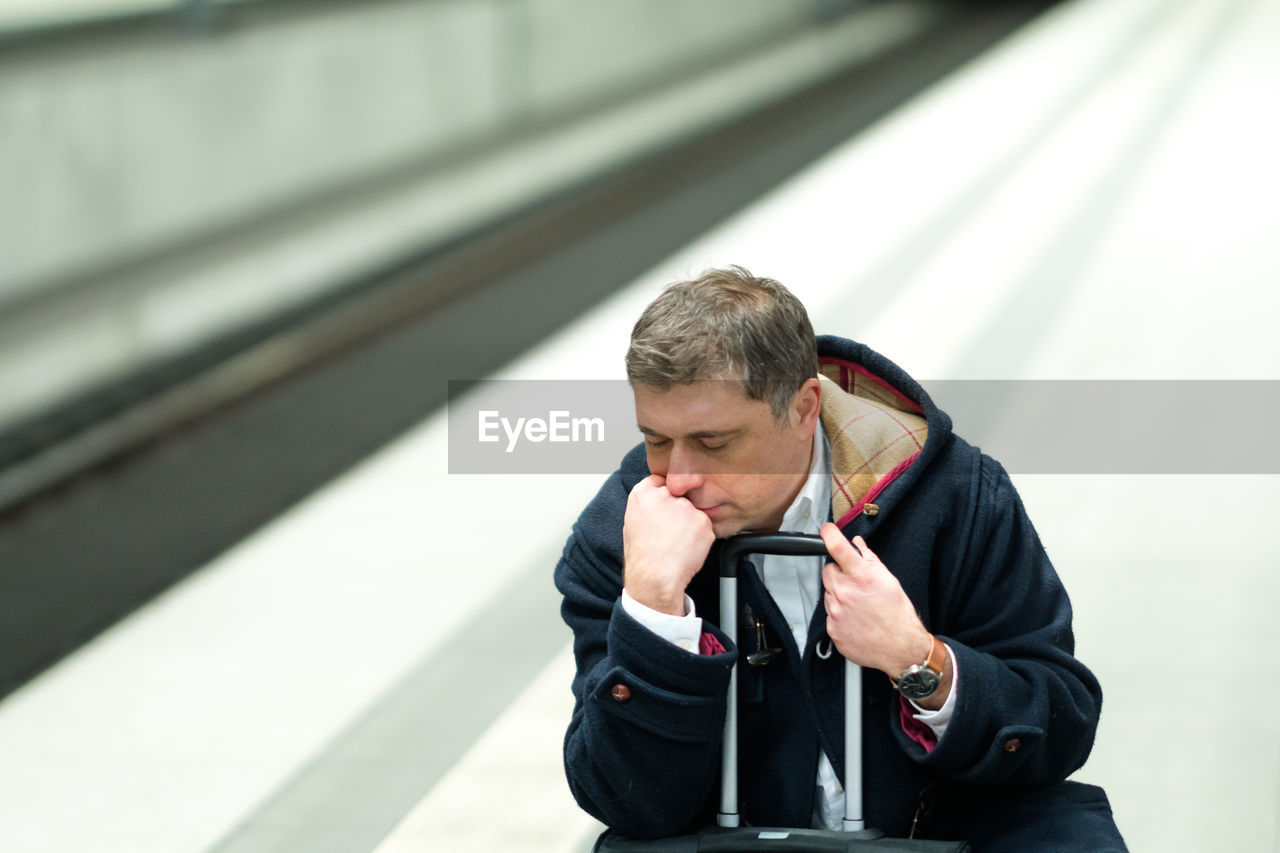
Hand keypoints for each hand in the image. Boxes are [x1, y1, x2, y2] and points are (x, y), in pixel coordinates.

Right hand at [623, 475, 715, 615]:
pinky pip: (704, 526)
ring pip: (693, 511)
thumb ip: (647, 504)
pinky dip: (700, 537)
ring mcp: (685, 507)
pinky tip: (687, 548)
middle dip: (679, 510)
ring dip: (690, 524)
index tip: (666, 507)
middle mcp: (664, 495)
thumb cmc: (642, 555)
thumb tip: (659, 500)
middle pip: (679, 495)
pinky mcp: (703, 521)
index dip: (665, 494)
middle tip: (670, 532)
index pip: (660, 481)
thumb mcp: (632, 523)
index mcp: (643, 494)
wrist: (655, 576)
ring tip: (676, 543)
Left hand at [819, 523, 931, 679]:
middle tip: (855, 584)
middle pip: (827, 572)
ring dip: (839, 595)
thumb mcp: (889, 580)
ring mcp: (836, 612)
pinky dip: (839, 614)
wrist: (900, 647)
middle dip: (839, 574)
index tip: (826, 530)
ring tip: (859, 606)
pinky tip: (856, 619)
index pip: (837, 548)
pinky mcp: (832, 629)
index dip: (829, 534)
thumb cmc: (897, 614)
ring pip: (828, 594)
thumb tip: (857, 544)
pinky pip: (830, 614)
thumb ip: (869, 558)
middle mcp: (845, 592)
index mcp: (861, 576)